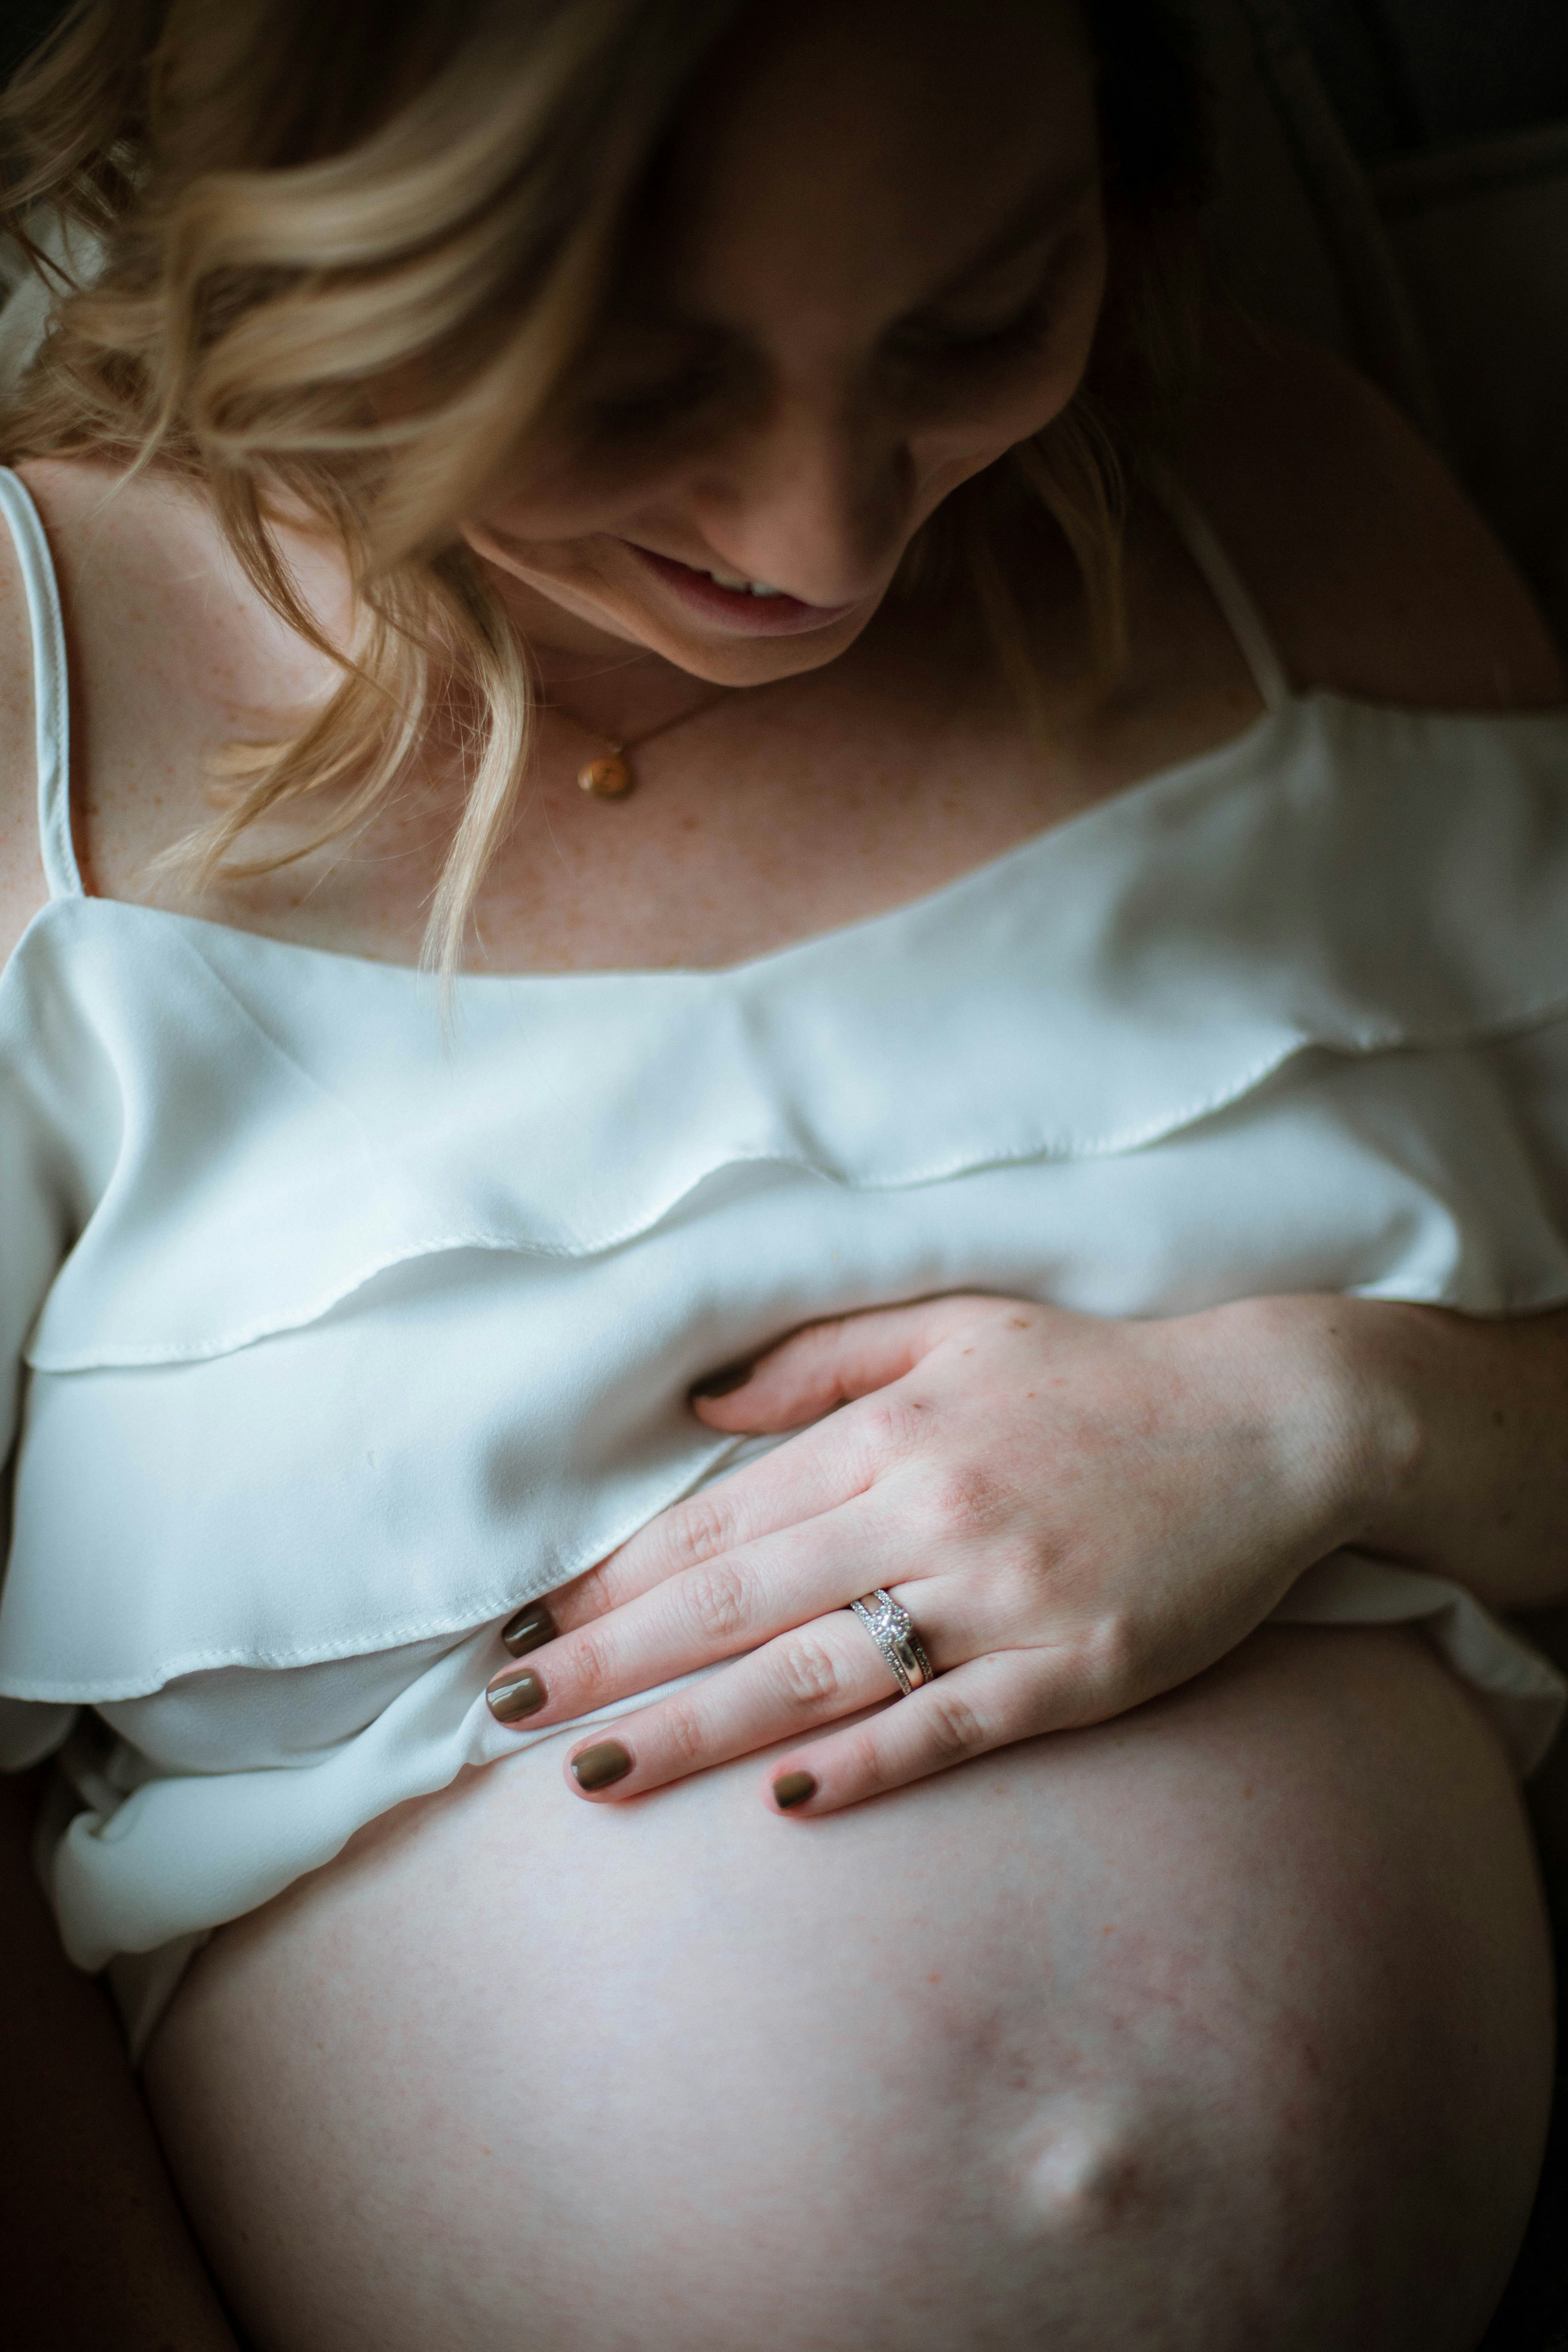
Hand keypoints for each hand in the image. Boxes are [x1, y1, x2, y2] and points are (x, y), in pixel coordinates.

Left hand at [486, 1293, 1397, 1814]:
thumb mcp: (957, 1326)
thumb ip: (821, 1359)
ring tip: (593, 1774)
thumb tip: (697, 1404)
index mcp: (892, 1433)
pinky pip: (944, 1727)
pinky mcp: (1075, 1670)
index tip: (528, 1622)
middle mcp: (930, 1513)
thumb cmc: (1101, 1375)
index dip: (611, 1577)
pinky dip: (860, 1764)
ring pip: (815, 1675)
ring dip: (695, 1731)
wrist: (1275, 1421)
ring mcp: (1001, 1599)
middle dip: (609, 1661)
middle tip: (508, 1710)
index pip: (717, 1521)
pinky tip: (779, 1800)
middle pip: (736, 1604)